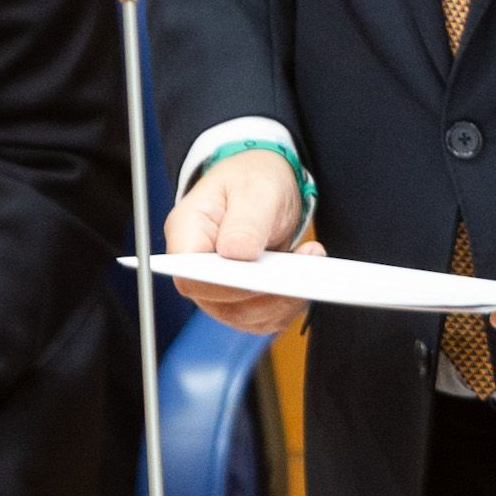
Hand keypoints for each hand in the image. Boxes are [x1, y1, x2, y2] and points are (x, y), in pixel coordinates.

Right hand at [163, 147, 312, 335]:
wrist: (264, 183)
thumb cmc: (252, 178)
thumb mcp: (255, 189)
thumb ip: (245, 222)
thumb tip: (235, 254)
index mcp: (187, 231)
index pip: (190, 276)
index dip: (223, 285)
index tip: (261, 276)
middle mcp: (196, 266)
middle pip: (219, 303)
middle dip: (264, 294)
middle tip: (299, 272)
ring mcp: (217, 287)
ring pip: (244, 316)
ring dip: (281, 300)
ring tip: (308, 265)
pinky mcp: (241, 298)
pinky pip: (262, 317)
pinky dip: (288, 304)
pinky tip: (304, 275)